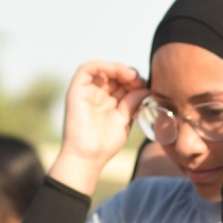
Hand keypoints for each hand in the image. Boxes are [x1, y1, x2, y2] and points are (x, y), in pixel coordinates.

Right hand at [48, 62, 149, 194]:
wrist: (88, 157)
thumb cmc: (106, 144)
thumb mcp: (125, 120)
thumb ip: (133, 103)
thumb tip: (146, 88)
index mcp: (110, 102)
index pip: (123, 83)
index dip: (135, 81)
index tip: (145, 86)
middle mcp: (97, 95)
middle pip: (114, 74)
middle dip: (129, 74)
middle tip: (139, 81)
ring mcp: (86, 92)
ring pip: (101, 69)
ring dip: (117, 68)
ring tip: (129, 75)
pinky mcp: (76, 91)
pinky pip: (85, 70)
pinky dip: (100, 65)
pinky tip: (114, 71)